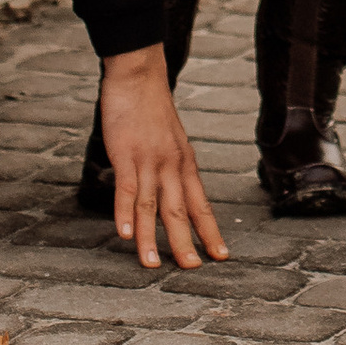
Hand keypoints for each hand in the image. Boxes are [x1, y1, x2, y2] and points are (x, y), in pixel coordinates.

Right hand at [96, 49, 226, 272]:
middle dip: (186, 243)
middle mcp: (172, 165)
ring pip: (153, 206)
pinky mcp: (127, 153)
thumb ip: (169, 166)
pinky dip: (126, 213)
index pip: (201, 203)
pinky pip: (127, 188)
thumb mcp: (169, 140)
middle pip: (181, 211)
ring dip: (152, 239)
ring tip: (152, 266)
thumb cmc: (151, 107)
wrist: (139, 74)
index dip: (210, 231)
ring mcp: (149, 160)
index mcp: (184, 163)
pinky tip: (124, 234)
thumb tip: (168, 190)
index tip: (221, 255)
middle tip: (193, 270)